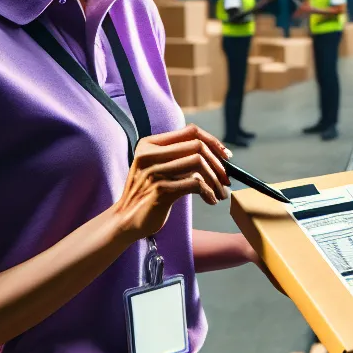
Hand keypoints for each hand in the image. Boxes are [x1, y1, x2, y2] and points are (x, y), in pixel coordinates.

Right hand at [108, 126, 231, 241]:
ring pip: (199, 164)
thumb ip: (177, 157)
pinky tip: (211, 200)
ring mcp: (154, 171)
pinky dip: (208, 192)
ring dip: (216, 180)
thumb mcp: (157, 169)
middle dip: (218, 164)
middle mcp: (150, 154)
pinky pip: (195, 184)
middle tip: (226, 180)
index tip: (226, 157)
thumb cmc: (149, 195)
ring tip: (220, 193)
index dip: (213, 141)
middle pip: (197, 146)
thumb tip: (217, 154)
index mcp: (149, 144)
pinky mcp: (160, 190)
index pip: (190, 131)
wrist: (126, 220)